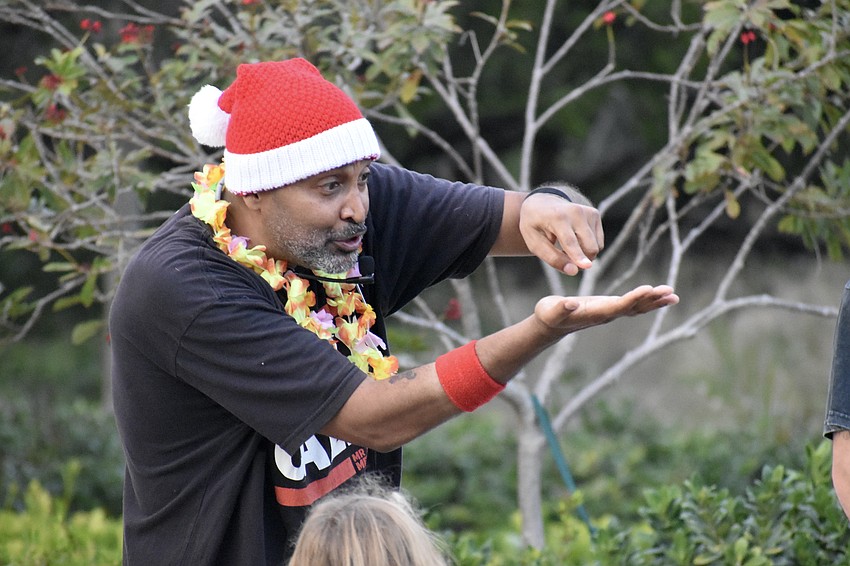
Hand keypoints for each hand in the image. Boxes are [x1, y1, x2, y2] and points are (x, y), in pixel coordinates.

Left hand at [519, 193, 603, 275]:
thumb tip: (574, 271)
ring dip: (583, 254)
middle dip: (580, 260)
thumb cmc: (535, 225)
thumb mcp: (534, 243)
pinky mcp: (594, 214)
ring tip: (565, 246)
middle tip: (564, 259)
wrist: (541, 202)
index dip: (577, 256)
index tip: (586, 266)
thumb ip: (553, 258)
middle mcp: (576, 212)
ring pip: (595, 246)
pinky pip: (598, 242)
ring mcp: (587, 211)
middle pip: (589, 246)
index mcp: (557, 217)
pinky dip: (587, 246)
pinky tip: (574, 239)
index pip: (569, 241)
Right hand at [534, 285, 679, 334]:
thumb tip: (571, 303)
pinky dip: (647, 299)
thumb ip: (561, 308)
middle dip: (652, 300)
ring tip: (673, 295)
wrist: (549, 325)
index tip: (649, 289)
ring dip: (655, 301)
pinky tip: (658, 295)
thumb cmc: (548, 315)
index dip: (634, 298)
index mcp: (595, 314)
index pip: (619, 306)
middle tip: (671, 292)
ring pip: (637, 307)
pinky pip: (633, 305)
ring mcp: (609, 312)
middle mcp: (606, 315)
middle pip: (634, 308)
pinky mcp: (609, 308)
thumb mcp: (550, 310)